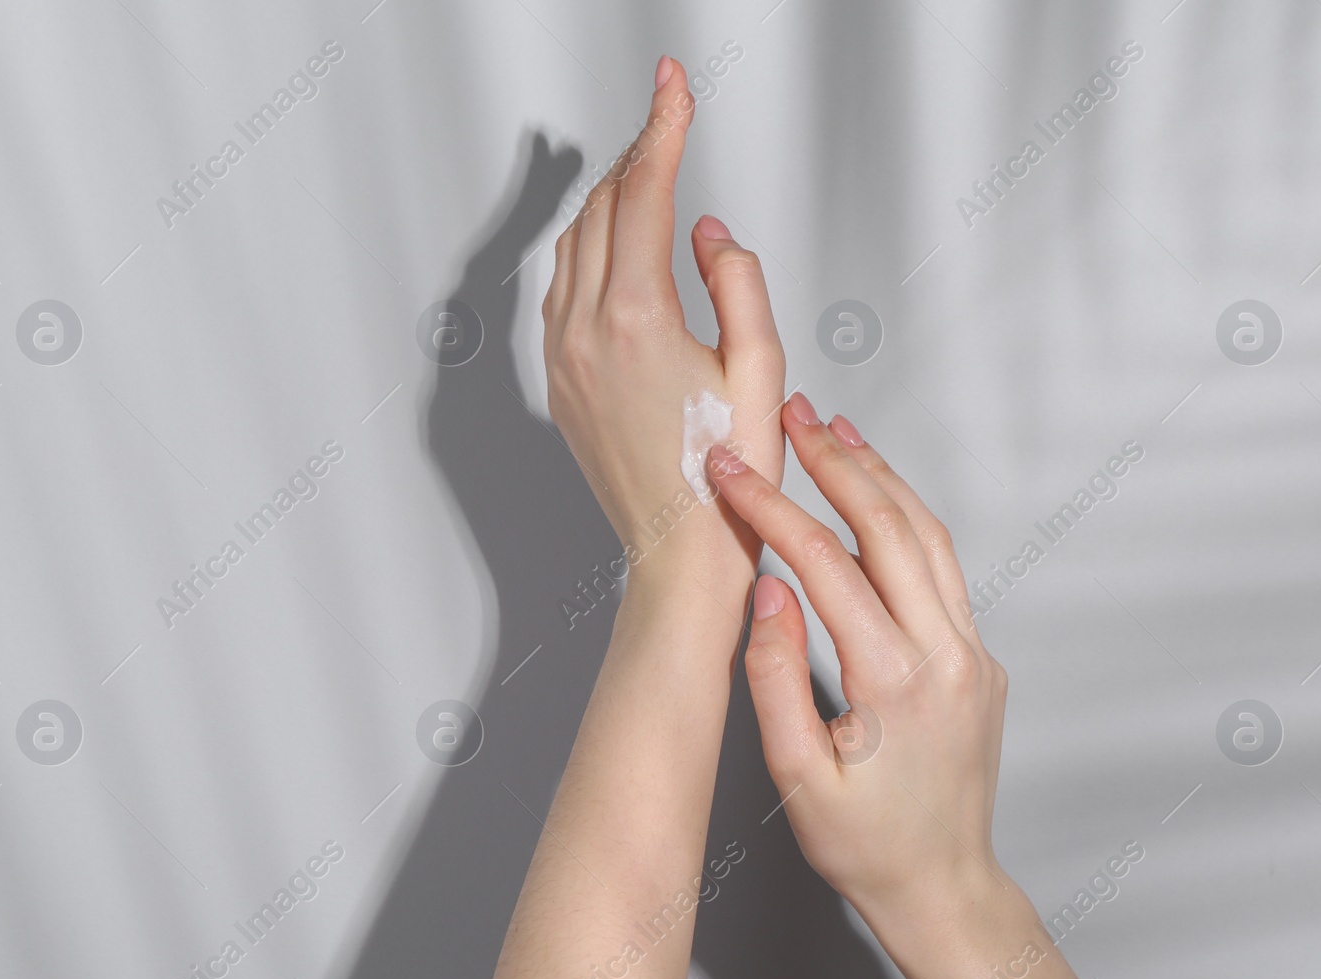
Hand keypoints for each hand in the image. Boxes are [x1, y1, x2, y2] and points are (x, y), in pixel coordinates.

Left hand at [544, 56, 784, 592]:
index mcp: (636, 319)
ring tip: (647, 174)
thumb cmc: (728, 474)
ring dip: (608, 202)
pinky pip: (561, 291)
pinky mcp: (558, 381)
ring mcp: (562, 357)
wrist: (677, 552)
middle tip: (669, 122)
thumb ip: (738, 283)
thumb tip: (708, 231)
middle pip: (601, 210)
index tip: (672, 84)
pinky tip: (614, 248)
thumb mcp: (762, 370)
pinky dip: (588, 251)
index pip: (644, 195)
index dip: (663, 129)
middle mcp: (584, 330)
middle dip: (636, 157)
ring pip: (573, 247)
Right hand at [709, 393, 1010, 919]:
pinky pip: (946, 568)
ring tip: (834, 432)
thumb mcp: (796, 777)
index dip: (771, 508)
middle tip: (791, 412)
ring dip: (880, 477)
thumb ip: (776, 679)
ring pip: (929, 536)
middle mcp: (945, 654)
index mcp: (893, 681)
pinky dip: (908, 519)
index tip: (730, 470)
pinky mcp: (980, 658)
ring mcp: (972, 653)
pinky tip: (878, 498)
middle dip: (835, 462)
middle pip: (889, 527)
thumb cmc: (864, 844)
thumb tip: (766, 592)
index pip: (825, 564)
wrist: (943, 886)